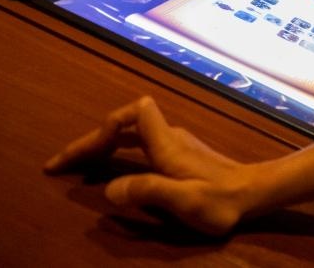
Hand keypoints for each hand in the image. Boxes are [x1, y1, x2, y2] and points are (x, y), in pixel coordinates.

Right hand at [44, 97, 251, 235]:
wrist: (254, 193)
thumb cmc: (222, 200)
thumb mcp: (184, 201)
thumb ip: (148, 191)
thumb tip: (109, 189)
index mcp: (167, 145)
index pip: (134, 113)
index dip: (105, 128)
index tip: (81, 157)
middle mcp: (169, 137)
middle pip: (123, 125)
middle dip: (89, 142)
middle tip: (59, 165)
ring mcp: (175, 143)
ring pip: (130, 134)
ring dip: (101, 146)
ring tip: (77, 166)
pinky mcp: (178, 154)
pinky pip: (138, 144)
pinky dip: (117, 152)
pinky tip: (110, 168)